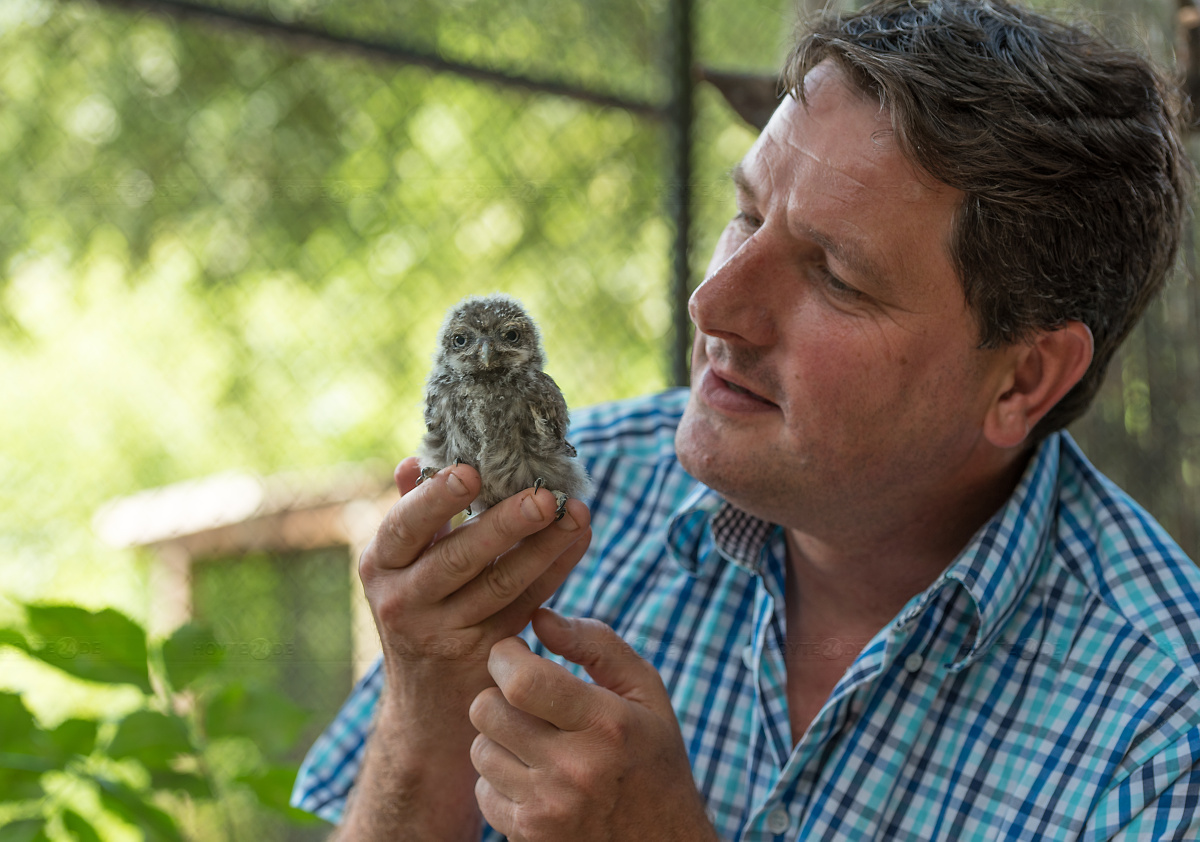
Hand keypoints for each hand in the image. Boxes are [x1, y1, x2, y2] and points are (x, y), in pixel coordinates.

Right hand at [341, 463, 590, 841]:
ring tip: (577, 511)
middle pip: (460, 558)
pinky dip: (557, 568)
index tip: (471, 472)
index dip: (436, 499)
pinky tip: (580, 538)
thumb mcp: (400, 565)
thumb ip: (411, 513)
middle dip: (506, 524)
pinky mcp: (486, 654)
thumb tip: (414, 459)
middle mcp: (403, 602)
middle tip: (544, 497)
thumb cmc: (416, 606)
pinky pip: (528, 603)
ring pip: (503, 583)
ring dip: (545, 545)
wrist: (425, 704)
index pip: (404, 528)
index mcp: (379, 565)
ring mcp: (444, 634)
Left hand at [469, 609, 719, 841]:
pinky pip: (482, 790)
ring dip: (498, 735)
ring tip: (532, 736)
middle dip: (498, 691)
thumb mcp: (646, 692)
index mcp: (607, 725)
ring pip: (480, 748)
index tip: (515, 652)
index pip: (521, 681)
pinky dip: (500, 777)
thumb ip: (596, 644)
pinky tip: (533, 774)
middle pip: (487, 710)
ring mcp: (548, 809)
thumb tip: (539, 617)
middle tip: (523, 694)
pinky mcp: (528, 837)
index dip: (505, 656)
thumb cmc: (653, 757)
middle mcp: (575, 770)